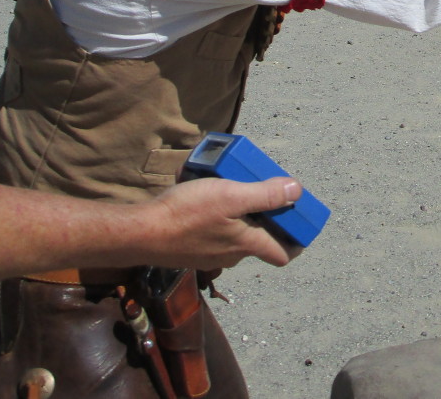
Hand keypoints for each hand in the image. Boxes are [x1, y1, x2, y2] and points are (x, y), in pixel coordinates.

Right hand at [138, 176, 303, 269]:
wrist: (140, 233)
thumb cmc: (185, 214)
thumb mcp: (230, 196)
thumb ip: (265, 195)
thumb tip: (297, 191)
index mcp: (246, 244)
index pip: (282, 254)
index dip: (296, 242)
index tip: (300, 223)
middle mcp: (231, 255)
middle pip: (259, 239)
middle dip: (265, 217)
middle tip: (263, 189)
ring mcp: (210, 254)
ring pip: (235, 233)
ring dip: (239, 213)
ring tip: (232, 185)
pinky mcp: (191, 248)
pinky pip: (213, 230)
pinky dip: (216, 215)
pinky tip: (204, 192)